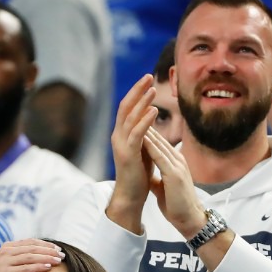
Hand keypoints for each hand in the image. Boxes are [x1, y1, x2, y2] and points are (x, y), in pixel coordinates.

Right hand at [0, 239, 64, 271]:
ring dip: (47, 257)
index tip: (57, 249)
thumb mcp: (5, 265)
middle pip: (33, 247)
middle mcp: (6, 251)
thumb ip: (17, 260)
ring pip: (31, 256)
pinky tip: (48, 267)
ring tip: (58, 260)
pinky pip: (25, 268)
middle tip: (62, 254)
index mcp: (7, 247)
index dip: (45, 245)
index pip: (30, 242)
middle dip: (49, 250)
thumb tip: (35, 259)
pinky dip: (38, 266)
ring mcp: (5, 261)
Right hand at [110, 74, 159, 202]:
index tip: (148, 80)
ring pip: (130, 118)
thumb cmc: (138, 174)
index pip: (127, 108)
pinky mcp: (128, 154)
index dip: (136, 93)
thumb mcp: (142, 147)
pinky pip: (136, 134)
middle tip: (148, 76)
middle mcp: (118, 136)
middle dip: (137, 91)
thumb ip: (144, 132)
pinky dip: (145, 121)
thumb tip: (149, 117)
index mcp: (121, 134)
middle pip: (125, 107)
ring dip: (142, 102)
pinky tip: (154, 110)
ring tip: (152, 89)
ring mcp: (121, 145)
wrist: (131, 195)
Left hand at [141, 126, 203, 239]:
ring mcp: (177, 166)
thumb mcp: (165, 186)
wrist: (189, 219)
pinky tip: (142, 137)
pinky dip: (151, 146)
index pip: (159, 143)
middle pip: (159, 138)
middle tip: (134, 111)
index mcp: (174, 163)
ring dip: (147, 130)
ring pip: (160, 144)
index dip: (146, 131)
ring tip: (136, 117)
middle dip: (146, 125)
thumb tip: (150, 175)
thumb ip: (159, 178)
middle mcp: (177, 160)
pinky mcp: (174, 174)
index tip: (134, 121)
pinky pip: (160, 157)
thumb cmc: (177, 205)